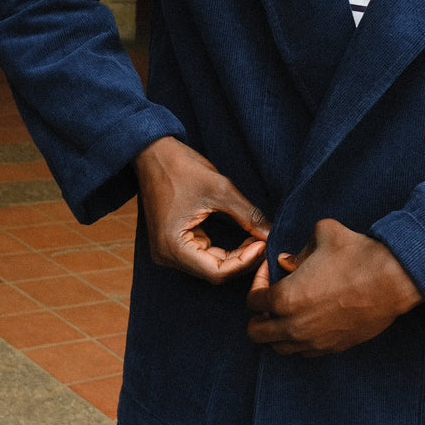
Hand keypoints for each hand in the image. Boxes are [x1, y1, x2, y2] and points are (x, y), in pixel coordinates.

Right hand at [134, 136, 270, 282]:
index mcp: (172, 246)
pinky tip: (244, 237)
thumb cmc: (181, 167)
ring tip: (257, 238)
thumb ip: (247, 214)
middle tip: (265, 241)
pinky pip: (204, 255)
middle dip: (242, 260)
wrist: (153, 153)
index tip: (264, 244)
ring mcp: (168, 251)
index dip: (244, 262)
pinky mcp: (174, 243)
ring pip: (210, 265)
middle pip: (213, 272)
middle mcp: (166, 255)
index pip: (216, 272)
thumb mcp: (220, 189)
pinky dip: (225, 250)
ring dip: (236, 256)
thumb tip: (271, 234)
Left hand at [246, 218, 421, 356]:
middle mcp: (294, 326)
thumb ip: (299, 248)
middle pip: (256, 333)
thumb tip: (288, 261)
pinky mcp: (333, 348)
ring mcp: (314, 341)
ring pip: (279, 348)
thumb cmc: (357, 254)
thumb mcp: (322, 234)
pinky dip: (299, 340)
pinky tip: (310, 319)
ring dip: (276, 331)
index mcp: (285, 298)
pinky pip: (304, 352)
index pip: (252, 301)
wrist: (393, 280)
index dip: (258, 282)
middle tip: (271, 298)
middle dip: (258, 315)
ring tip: (289, 311)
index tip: (271, 271)